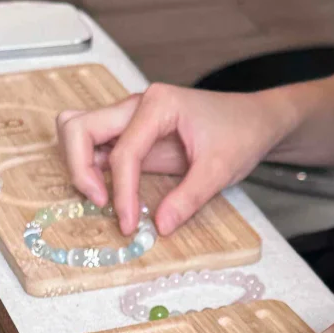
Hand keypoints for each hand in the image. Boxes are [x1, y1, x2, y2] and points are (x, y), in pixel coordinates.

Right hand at [56, 83, 292, 236]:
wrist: (255, 120)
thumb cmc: (240, 134)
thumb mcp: (220, 169)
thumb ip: (189, 198)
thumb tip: (160, 227)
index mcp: (158, 105)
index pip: (122, 152)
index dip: (121, 192)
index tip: (129, 224)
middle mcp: (136, 105)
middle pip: (79, 127)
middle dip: (80, 168)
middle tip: (100, 202)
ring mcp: (130, 118)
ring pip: (78, 130)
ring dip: (79, 164)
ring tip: (101, 196)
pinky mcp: (131, 134)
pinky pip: (94, 145)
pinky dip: (90, 167)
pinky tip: (110, 192)